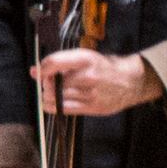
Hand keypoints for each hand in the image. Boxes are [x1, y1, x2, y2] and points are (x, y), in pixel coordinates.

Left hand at [35, 48, 159, 120]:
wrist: (131, 81)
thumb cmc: (104, 67)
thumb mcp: (86, 57)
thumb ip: (62, 63)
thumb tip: (35, 71)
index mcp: (86, 58)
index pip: (55, 62)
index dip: (42, 68)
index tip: (37, 71)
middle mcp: (88, 76)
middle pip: (53, 83)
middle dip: (46, 84)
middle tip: (48, 83)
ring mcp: (91, 93)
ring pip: (57, 97)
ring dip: (49, 95)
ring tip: (53, 92)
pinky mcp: (93, 107)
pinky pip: (64, 109)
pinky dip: (53, 106)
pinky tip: (53, 103)